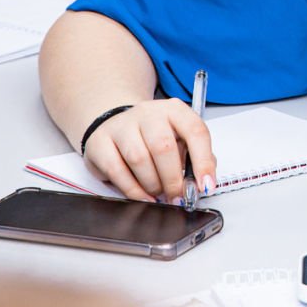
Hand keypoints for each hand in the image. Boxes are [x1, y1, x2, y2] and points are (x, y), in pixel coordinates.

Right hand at [82, 99, 214, 204]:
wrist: (117, 124)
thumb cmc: (154, 136)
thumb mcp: (179, 139)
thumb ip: (194, 157)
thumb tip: (203, 182)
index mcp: (174, 110)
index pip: (195, 131)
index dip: (203, 161)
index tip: (205, 185)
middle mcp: (148, 113)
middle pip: (163, 147)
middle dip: (173, 179)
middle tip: (177, 196)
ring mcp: (122, 125)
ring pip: (139, 159)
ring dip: (152, 185)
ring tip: (159, 193)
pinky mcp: (100, 142)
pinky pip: (116, 170)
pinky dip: (132, 190)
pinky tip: (143, 196)